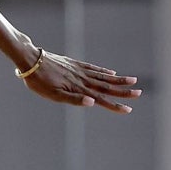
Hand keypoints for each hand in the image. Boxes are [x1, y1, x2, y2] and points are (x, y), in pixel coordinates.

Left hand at [21, 50, 141, 113]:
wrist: (30, 60)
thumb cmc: (39, 81)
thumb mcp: (53, 95)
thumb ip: (73, 99)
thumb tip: (92, 103)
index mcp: (78, 89)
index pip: (101, 99)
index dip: (115, 105)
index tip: (128, 109)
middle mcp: (82, 79)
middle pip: (106, 86)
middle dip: (123, 91)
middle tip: (139, 93)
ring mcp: (79, 70)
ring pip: (103, 76)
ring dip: (118, 80)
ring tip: (132, 80)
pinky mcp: (74, 64)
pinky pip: (92, 68)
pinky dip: (103, 71)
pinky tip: (111, 72)